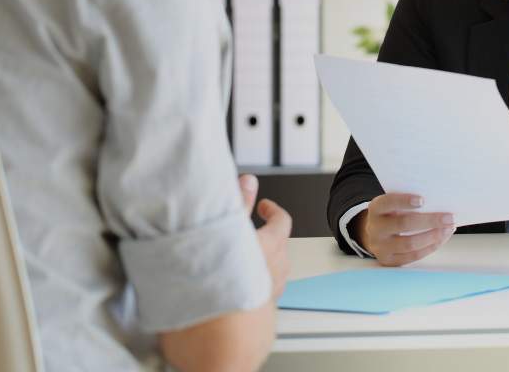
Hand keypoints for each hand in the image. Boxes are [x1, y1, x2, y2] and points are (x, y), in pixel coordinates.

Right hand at [241, 175, 291, 298]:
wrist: (226, 326)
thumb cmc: (229, 277)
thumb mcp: (232, 229)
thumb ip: (241, 202)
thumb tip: (249, 181)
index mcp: (273, 245)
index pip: (282, 220)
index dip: (273, 210)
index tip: (264, 206)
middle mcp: (278, 268)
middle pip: (279, 245)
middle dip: (265, 236)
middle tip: (249, 231)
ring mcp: (272, 291)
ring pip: (271, 269)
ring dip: (258, 262)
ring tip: (238, 259)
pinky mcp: (262, 310)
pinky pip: (261, 289)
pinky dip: (251, 282)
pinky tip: (232, 284)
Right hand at [355, 193, 454, 266]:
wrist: (377, 234)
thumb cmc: (392, 214)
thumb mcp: (394, 204)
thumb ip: (409, 202)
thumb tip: (438, 203)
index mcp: (376, 209)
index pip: (388, 203)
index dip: (404, 201)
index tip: (423, 200)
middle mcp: (375, 228)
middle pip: (403, 224)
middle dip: (429, 221)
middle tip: (449, 217)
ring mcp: (380, 247)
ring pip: (409, 243)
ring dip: (433, 236)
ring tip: (448, 229)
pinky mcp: (389, 260)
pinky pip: (413, 256)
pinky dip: (430, 247)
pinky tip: (441, 239)